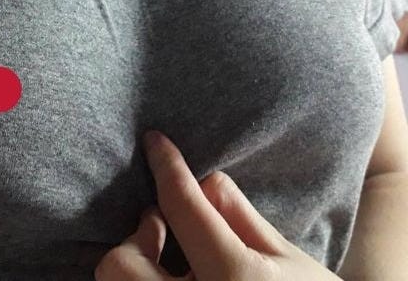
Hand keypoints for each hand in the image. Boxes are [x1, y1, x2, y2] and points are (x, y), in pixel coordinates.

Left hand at [94, 130, 342, 280]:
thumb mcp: (287, 258)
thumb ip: (240, 217)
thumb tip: (204, 182)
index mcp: (232, 280)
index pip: (183, 208)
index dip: (167, 167)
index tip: (154, 142)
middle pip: (122, 264)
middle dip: (137, 238)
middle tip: (160, 225)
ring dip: (136, 266)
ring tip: (166, 258)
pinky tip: (171, 278)